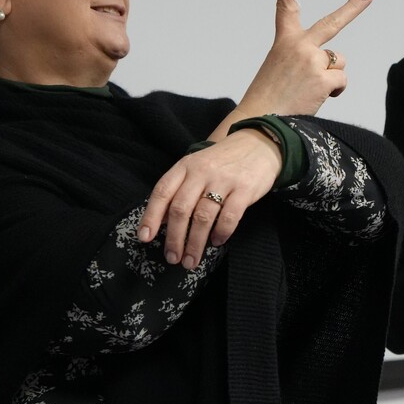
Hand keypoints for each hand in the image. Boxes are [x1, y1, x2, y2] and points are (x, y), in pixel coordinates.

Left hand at [137, 129, 280, 269]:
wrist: (258, 143)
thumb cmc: (222, 161)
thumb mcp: (196, 167)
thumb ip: (178, 189)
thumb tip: (160, 220)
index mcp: (185, 167)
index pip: (162, 192)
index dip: (151, 216)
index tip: (145, 237)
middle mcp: (201, 172)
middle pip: (180, 209)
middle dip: (174, 238)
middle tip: (172, 258)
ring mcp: (223, 180)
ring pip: (203, 216)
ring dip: (195, 243)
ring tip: (191, 260)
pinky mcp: (244, 189)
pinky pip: (229, 216)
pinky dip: (221, 233)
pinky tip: (216, 242)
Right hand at [218, 0, 372, 134]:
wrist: (260, 122)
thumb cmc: (267, 100)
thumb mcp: (277, 70)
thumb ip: (300, 61)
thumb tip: (329, 69)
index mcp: (284, 41)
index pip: (287, 10)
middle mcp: (300, 45)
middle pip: (331, 23)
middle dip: (352, 8)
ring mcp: (313, 60)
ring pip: (338, 62)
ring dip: (330, 76)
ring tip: (309, 90)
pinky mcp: (323, 78)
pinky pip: (341, 80)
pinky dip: (334, 91)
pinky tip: (316, 99)